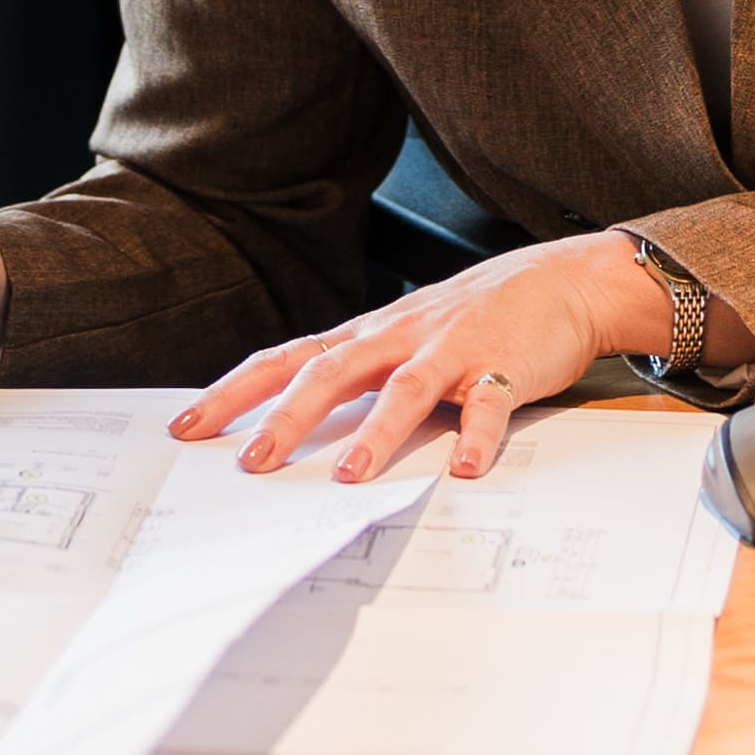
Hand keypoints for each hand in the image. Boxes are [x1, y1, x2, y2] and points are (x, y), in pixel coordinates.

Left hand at [172, 232, 674, 484]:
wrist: (565, 279)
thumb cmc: (478, 315)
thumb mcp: (407, 337)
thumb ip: (361, 375)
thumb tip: (298, 424)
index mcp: (372, 335)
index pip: (288, 358)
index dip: (236, 392)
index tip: (188, 427)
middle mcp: (401, 338)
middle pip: (332, 371)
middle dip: (288, 418)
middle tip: (253, 463)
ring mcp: (453, 350)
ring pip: (405, 389)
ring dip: (377, 432)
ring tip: (351, 475)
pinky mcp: (505, 366)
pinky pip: (490, 406)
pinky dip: (478, 438)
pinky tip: (466, 468)